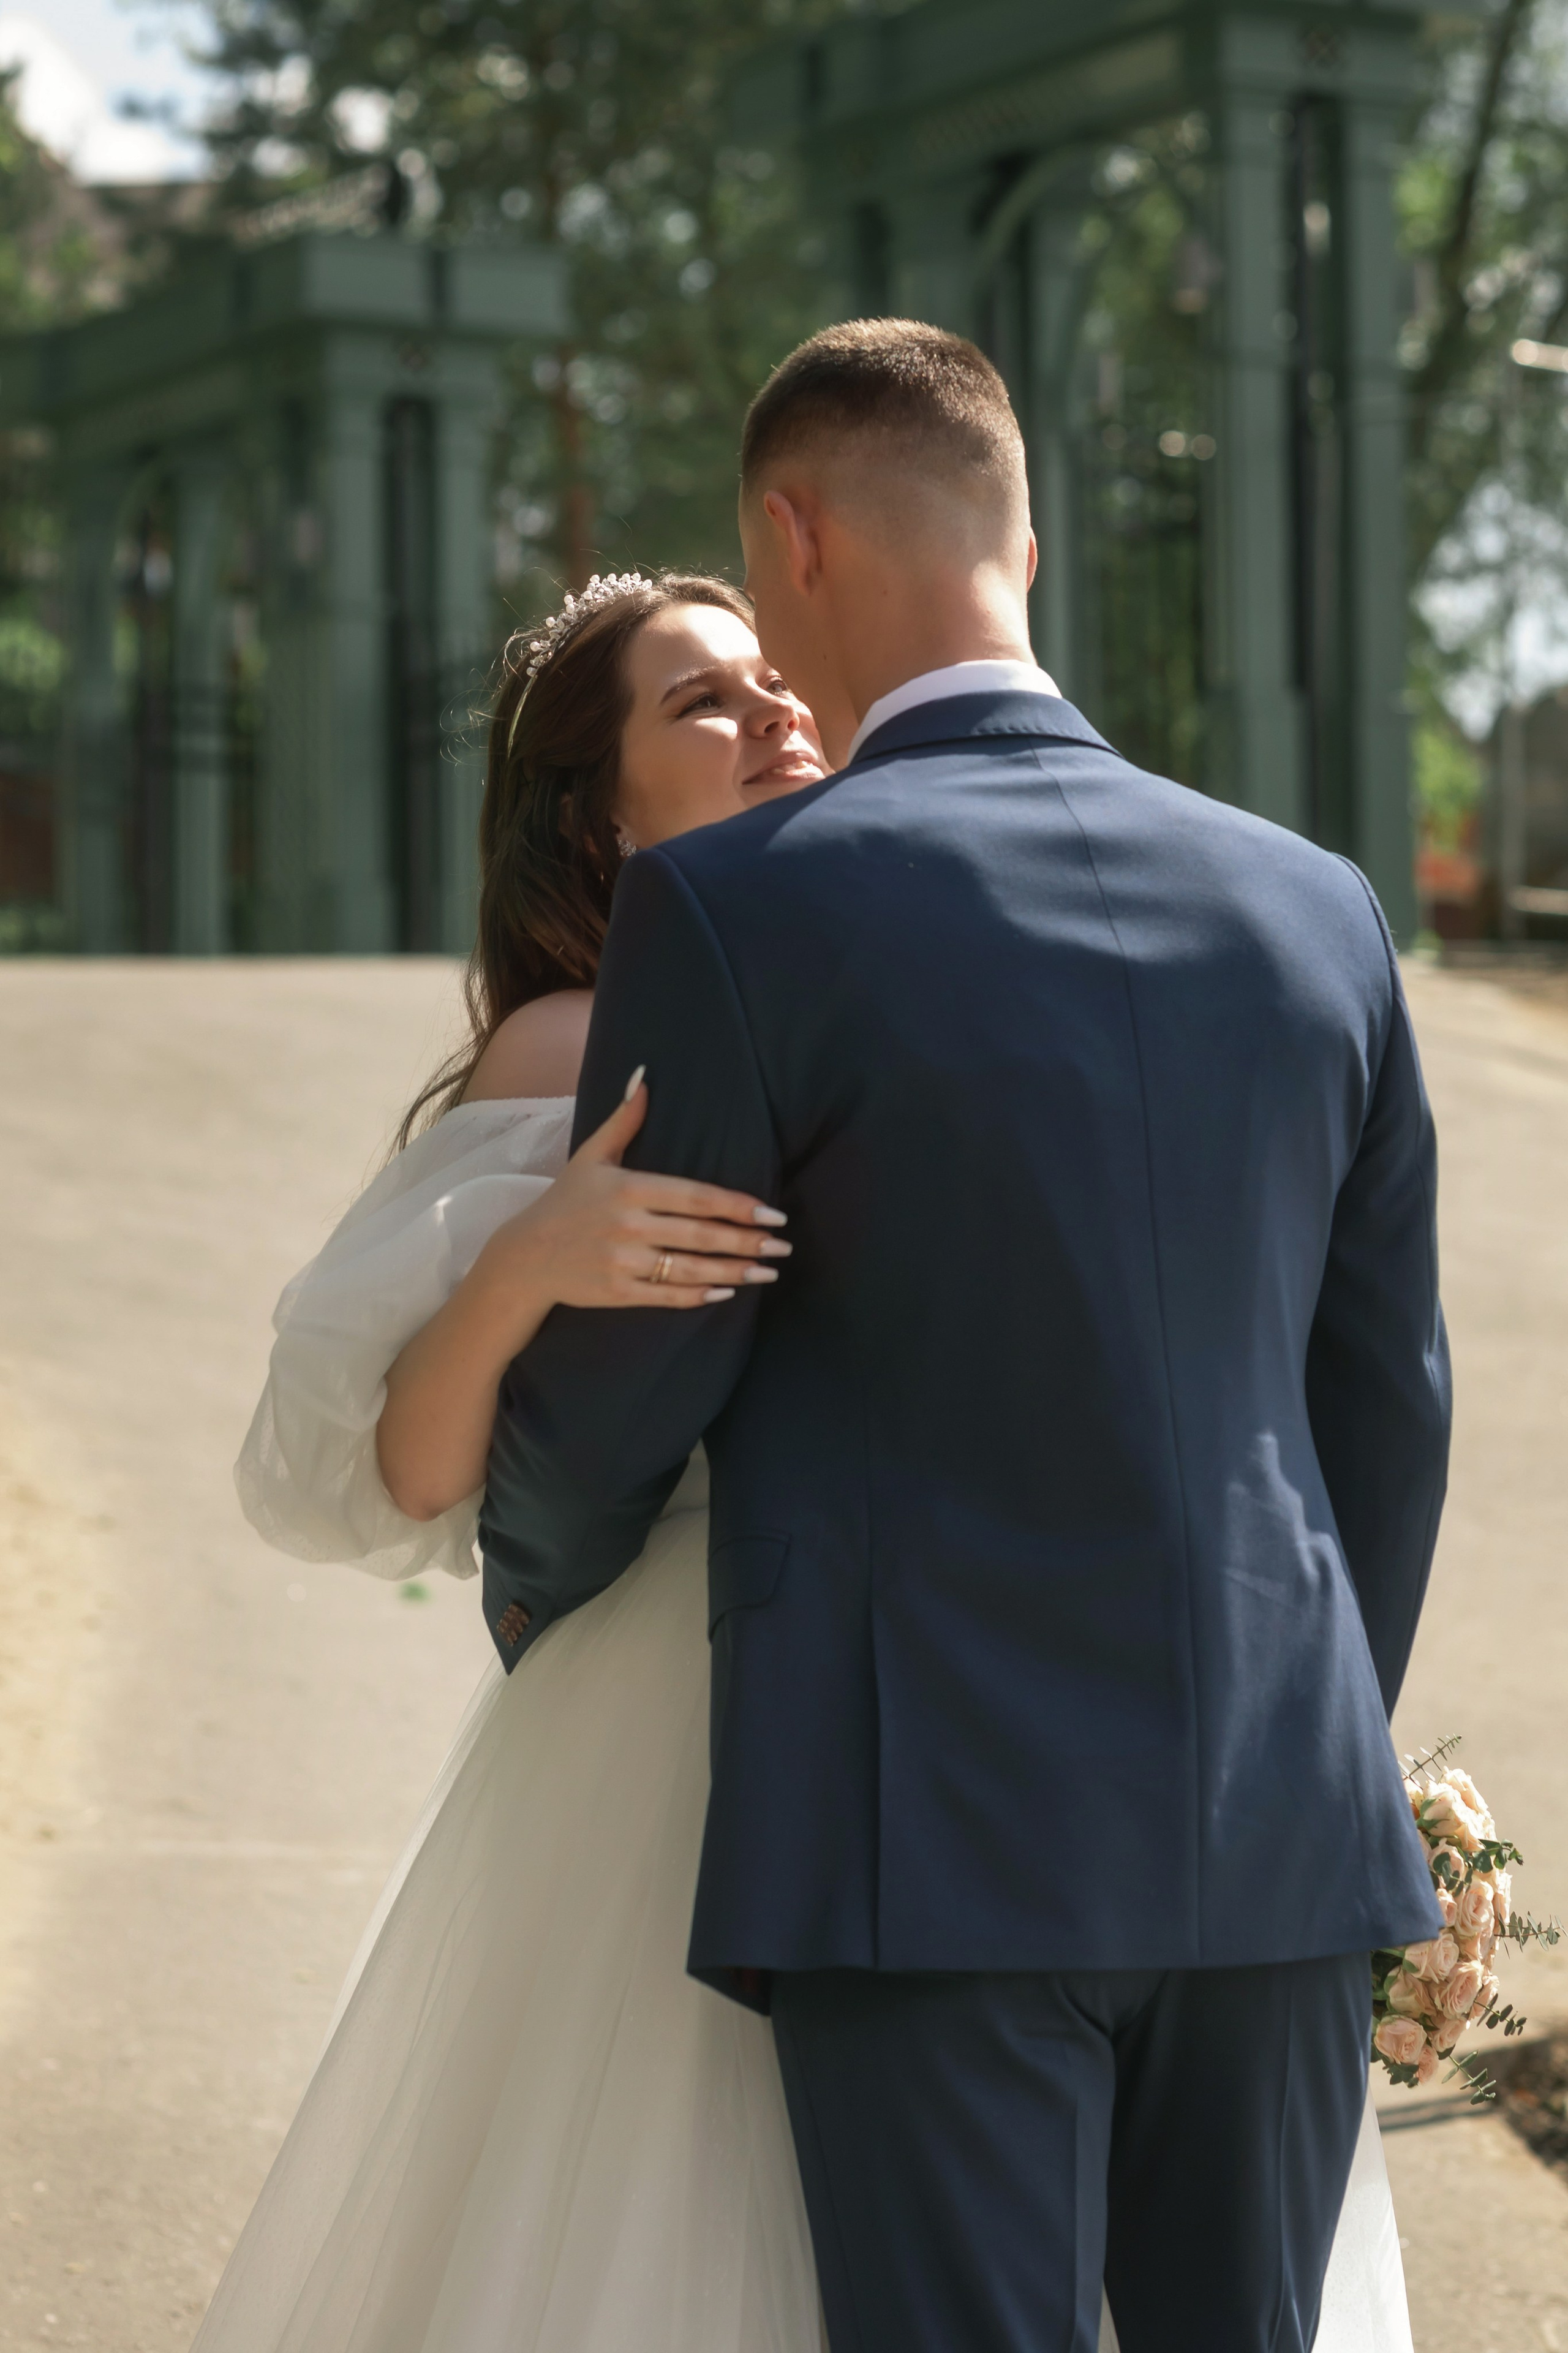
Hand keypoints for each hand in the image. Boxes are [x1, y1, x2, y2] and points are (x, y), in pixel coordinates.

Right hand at [481, 1076, 790, 1310]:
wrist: (525, 1255)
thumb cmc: (565, 1200)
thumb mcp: (591, 1155)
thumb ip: (624, 1119)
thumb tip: (644, 1075)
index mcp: (629, 1188)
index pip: (696, 1196)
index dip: (737, 1206)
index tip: (772, 1214)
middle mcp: (628, 1226)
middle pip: (700, 1234)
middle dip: (747, 1241)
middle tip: (783, 1245)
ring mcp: (623, 1262)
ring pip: (691, 1269)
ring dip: (735, 1271)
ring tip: (768, 1271)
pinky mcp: (618, 1293)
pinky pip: (667, 1295)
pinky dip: (699, 1295)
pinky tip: (728, 1291)